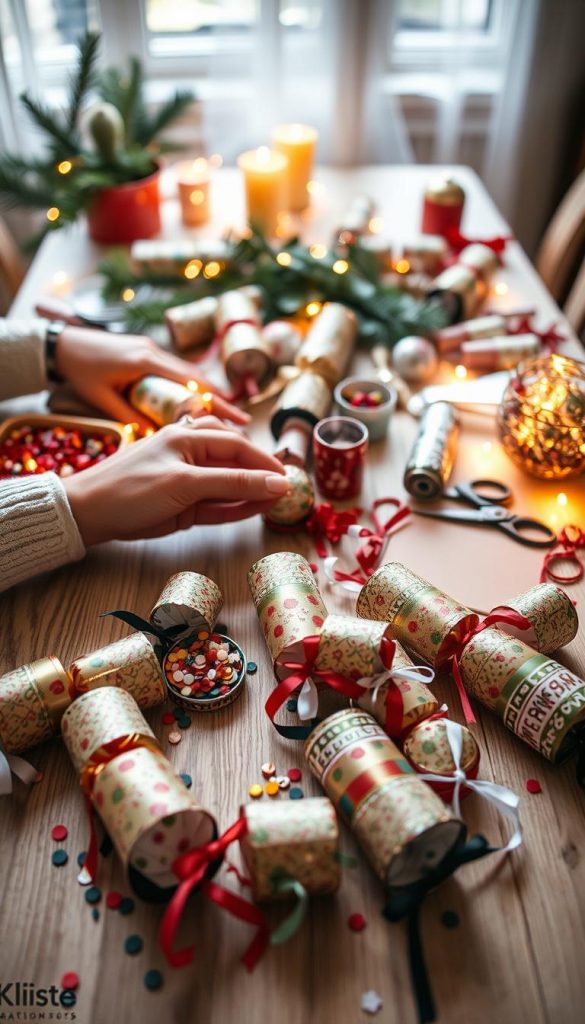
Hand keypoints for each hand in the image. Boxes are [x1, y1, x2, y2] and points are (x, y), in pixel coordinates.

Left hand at [54, 325, 248, 429]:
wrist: (62, 343)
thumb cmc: (80, 371)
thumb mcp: (103, 399)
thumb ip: (131, 418)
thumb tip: (159, 437)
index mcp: (148, 362)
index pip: (193, 384)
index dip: (220, 403)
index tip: (241, 421)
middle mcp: (156, 352)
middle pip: (199, 379)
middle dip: (222, 402)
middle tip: (243, 424)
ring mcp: (153, 350)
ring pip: (190, 375)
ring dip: (209, 395)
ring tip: (228, 419)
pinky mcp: (148, 353)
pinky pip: (177, 372)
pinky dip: (192, 388)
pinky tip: (199, 404)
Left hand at [62, 418, 288, 545]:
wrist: (88, 514)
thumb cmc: (131, 489)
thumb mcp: (186, 484)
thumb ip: (234, 484)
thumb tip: (278, 484)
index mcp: (188, 436)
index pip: (237, 445)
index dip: (264, 461)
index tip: (288, 478)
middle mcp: (189, 454)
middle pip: (235, 463)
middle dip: (261, 476)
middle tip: (288, 491)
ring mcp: (185, 481)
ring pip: (227, 486)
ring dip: (251, 494)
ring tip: (277, 503)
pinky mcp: (181, 505)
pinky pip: (215, 505)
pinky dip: (235, 509)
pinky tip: (255, 510)